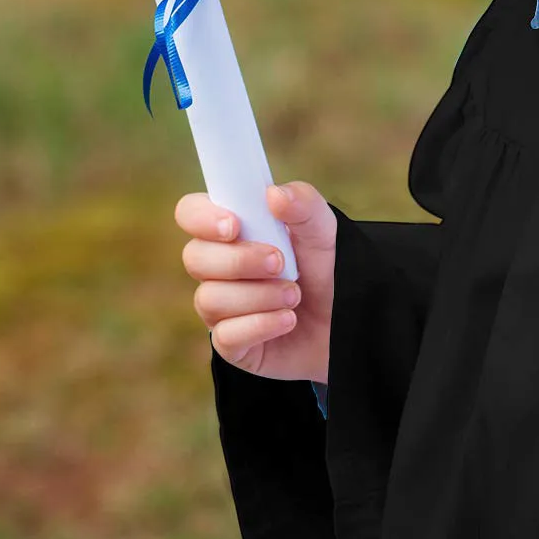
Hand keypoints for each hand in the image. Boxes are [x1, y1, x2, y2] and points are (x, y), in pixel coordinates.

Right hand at [175, 181, 335, 381]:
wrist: (348, 320)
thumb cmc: (328, 267)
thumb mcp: (324, 230)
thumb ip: (303, 204)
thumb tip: (273, 194)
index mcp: (232, 229)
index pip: (190, 212)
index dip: (202, 218)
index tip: (234, 226)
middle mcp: (218, 267)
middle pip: (195, 257)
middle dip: (239, 260)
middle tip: (279, 263)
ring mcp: (221, 307)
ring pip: (209, 299)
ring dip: (258, 296)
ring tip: (294, 295)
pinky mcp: (232, 344)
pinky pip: (225, 337)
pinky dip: (261, 325)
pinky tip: (288, 320)